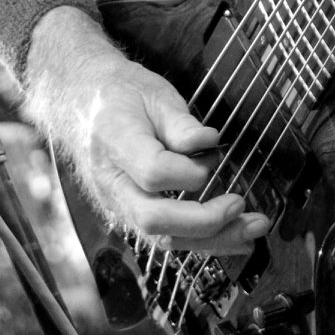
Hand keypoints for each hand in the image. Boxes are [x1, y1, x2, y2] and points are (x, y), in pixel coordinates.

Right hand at [25, 6, 270, 254]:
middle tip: (241, 205)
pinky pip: (166, 239)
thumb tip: (210, 143)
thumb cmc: (122, 94)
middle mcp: (111, 183)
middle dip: (204, 221)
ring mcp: (117, 205)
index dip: (189, 171)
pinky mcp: (130, 216)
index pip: (152, 171)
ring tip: (253, 232)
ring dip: (212, 241)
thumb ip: (180, 121)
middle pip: (155, 219)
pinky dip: (203, 243)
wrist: (81, 104)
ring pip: (162, 240)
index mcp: (114, 141)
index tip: (215, 152)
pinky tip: (236, 238)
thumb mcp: (152, 91)